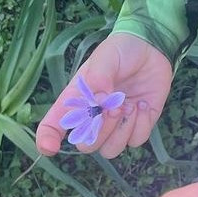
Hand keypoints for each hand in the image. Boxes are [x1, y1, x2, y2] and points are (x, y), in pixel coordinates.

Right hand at [35, 32, 171, 158]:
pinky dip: (142, 125)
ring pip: (110, 150)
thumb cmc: (121, 50)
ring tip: (130, 105)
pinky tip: (144, 105)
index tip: (50, 148)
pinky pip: (136, 140)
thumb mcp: (105, 57)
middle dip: (101, 129)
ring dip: (121, 130)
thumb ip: (98, 79)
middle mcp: (93, 117)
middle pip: (86, 145)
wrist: (151, 46)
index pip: (53, 125)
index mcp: (77, 100)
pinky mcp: (138, 124)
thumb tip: (97, 103)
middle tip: (115, 106)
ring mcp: (115, 124)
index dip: (46, 139)